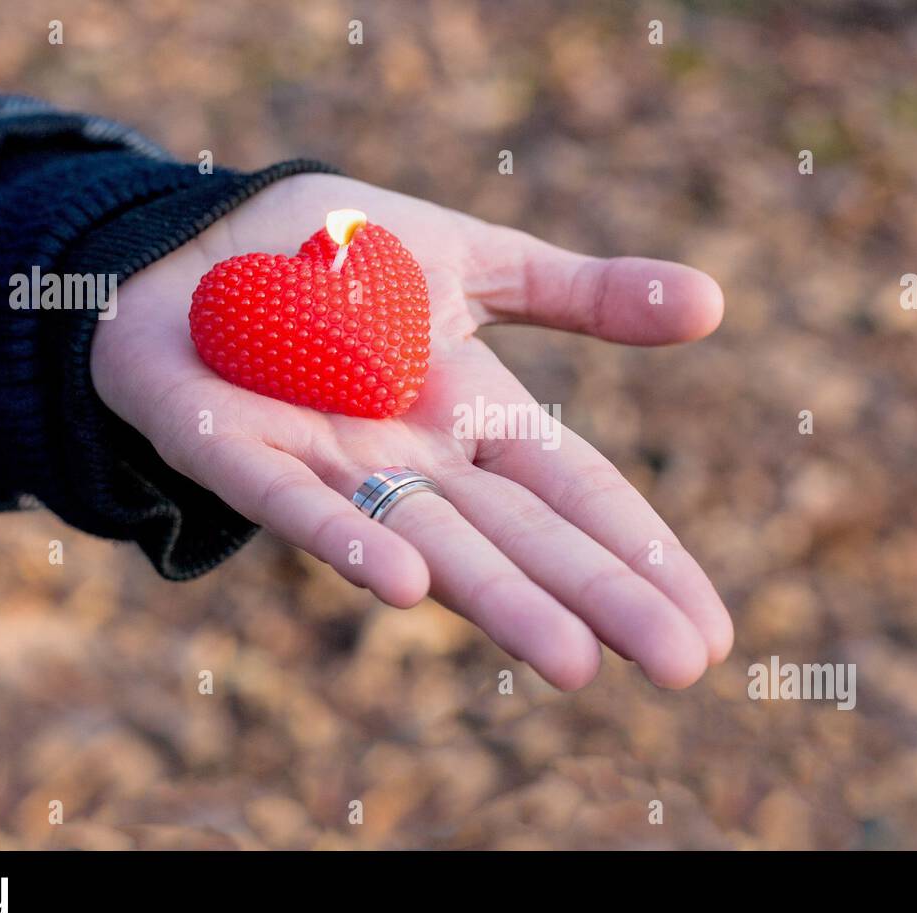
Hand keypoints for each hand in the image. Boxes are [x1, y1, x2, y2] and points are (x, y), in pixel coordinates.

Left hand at [91, 173, 731, 689]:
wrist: (197, 241)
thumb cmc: (340, 259)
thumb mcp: (475, 262)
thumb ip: (582, 294)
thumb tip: (718, 303)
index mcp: (474, 418)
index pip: (577, 494)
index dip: (642, 554)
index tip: (711, 628)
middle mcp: (413, 462)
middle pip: (520, 537)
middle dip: (600, 598)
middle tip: (684, 667)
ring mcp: (328, 465)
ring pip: (426, 542)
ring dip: (500, 601)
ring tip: (577, 662)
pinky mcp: (233, 449)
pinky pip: (292, 504)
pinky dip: (346, 541)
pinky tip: (405, 587)